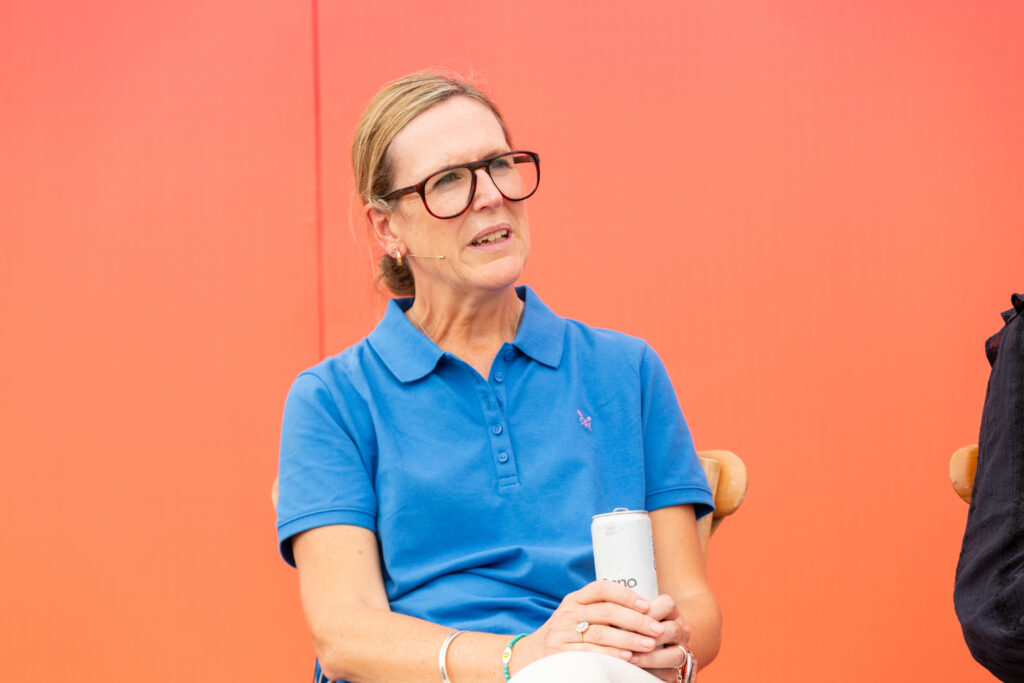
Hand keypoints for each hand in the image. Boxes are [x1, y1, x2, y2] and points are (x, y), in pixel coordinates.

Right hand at [511, 580, 665, 673]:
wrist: (533, 655)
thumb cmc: (566, 634)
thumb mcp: (577, 615)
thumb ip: (600, 609)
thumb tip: (642, 609)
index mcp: (575, 599)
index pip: (602, 588)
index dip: (626, 595)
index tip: (646, 605)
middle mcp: (568, 613)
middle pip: (606, 611)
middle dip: (635, 620)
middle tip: (656, 628)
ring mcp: (563, 633)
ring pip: (601, 633)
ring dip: (628, 639)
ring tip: (649, 644)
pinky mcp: (562, 652)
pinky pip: (590, 652)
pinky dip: (611, 654)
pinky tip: (628, 657)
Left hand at [627, 594, 691, 680]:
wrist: (651, 648)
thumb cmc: (635, 625)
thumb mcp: (635, 613)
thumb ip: (627, 611)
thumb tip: (606, 611)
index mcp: (671, 612)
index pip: (667, 604)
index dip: (648, 610)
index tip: (627, 615)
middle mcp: (680, 629)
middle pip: (673, 629)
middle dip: (648, 637)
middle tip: (625, 639)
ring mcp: (681, 649)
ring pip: (676, 654)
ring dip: (650, 658)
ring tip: (629, 658)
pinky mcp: (678, 670)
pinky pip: (671, 673)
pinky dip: (652, 672)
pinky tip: (636, 670)